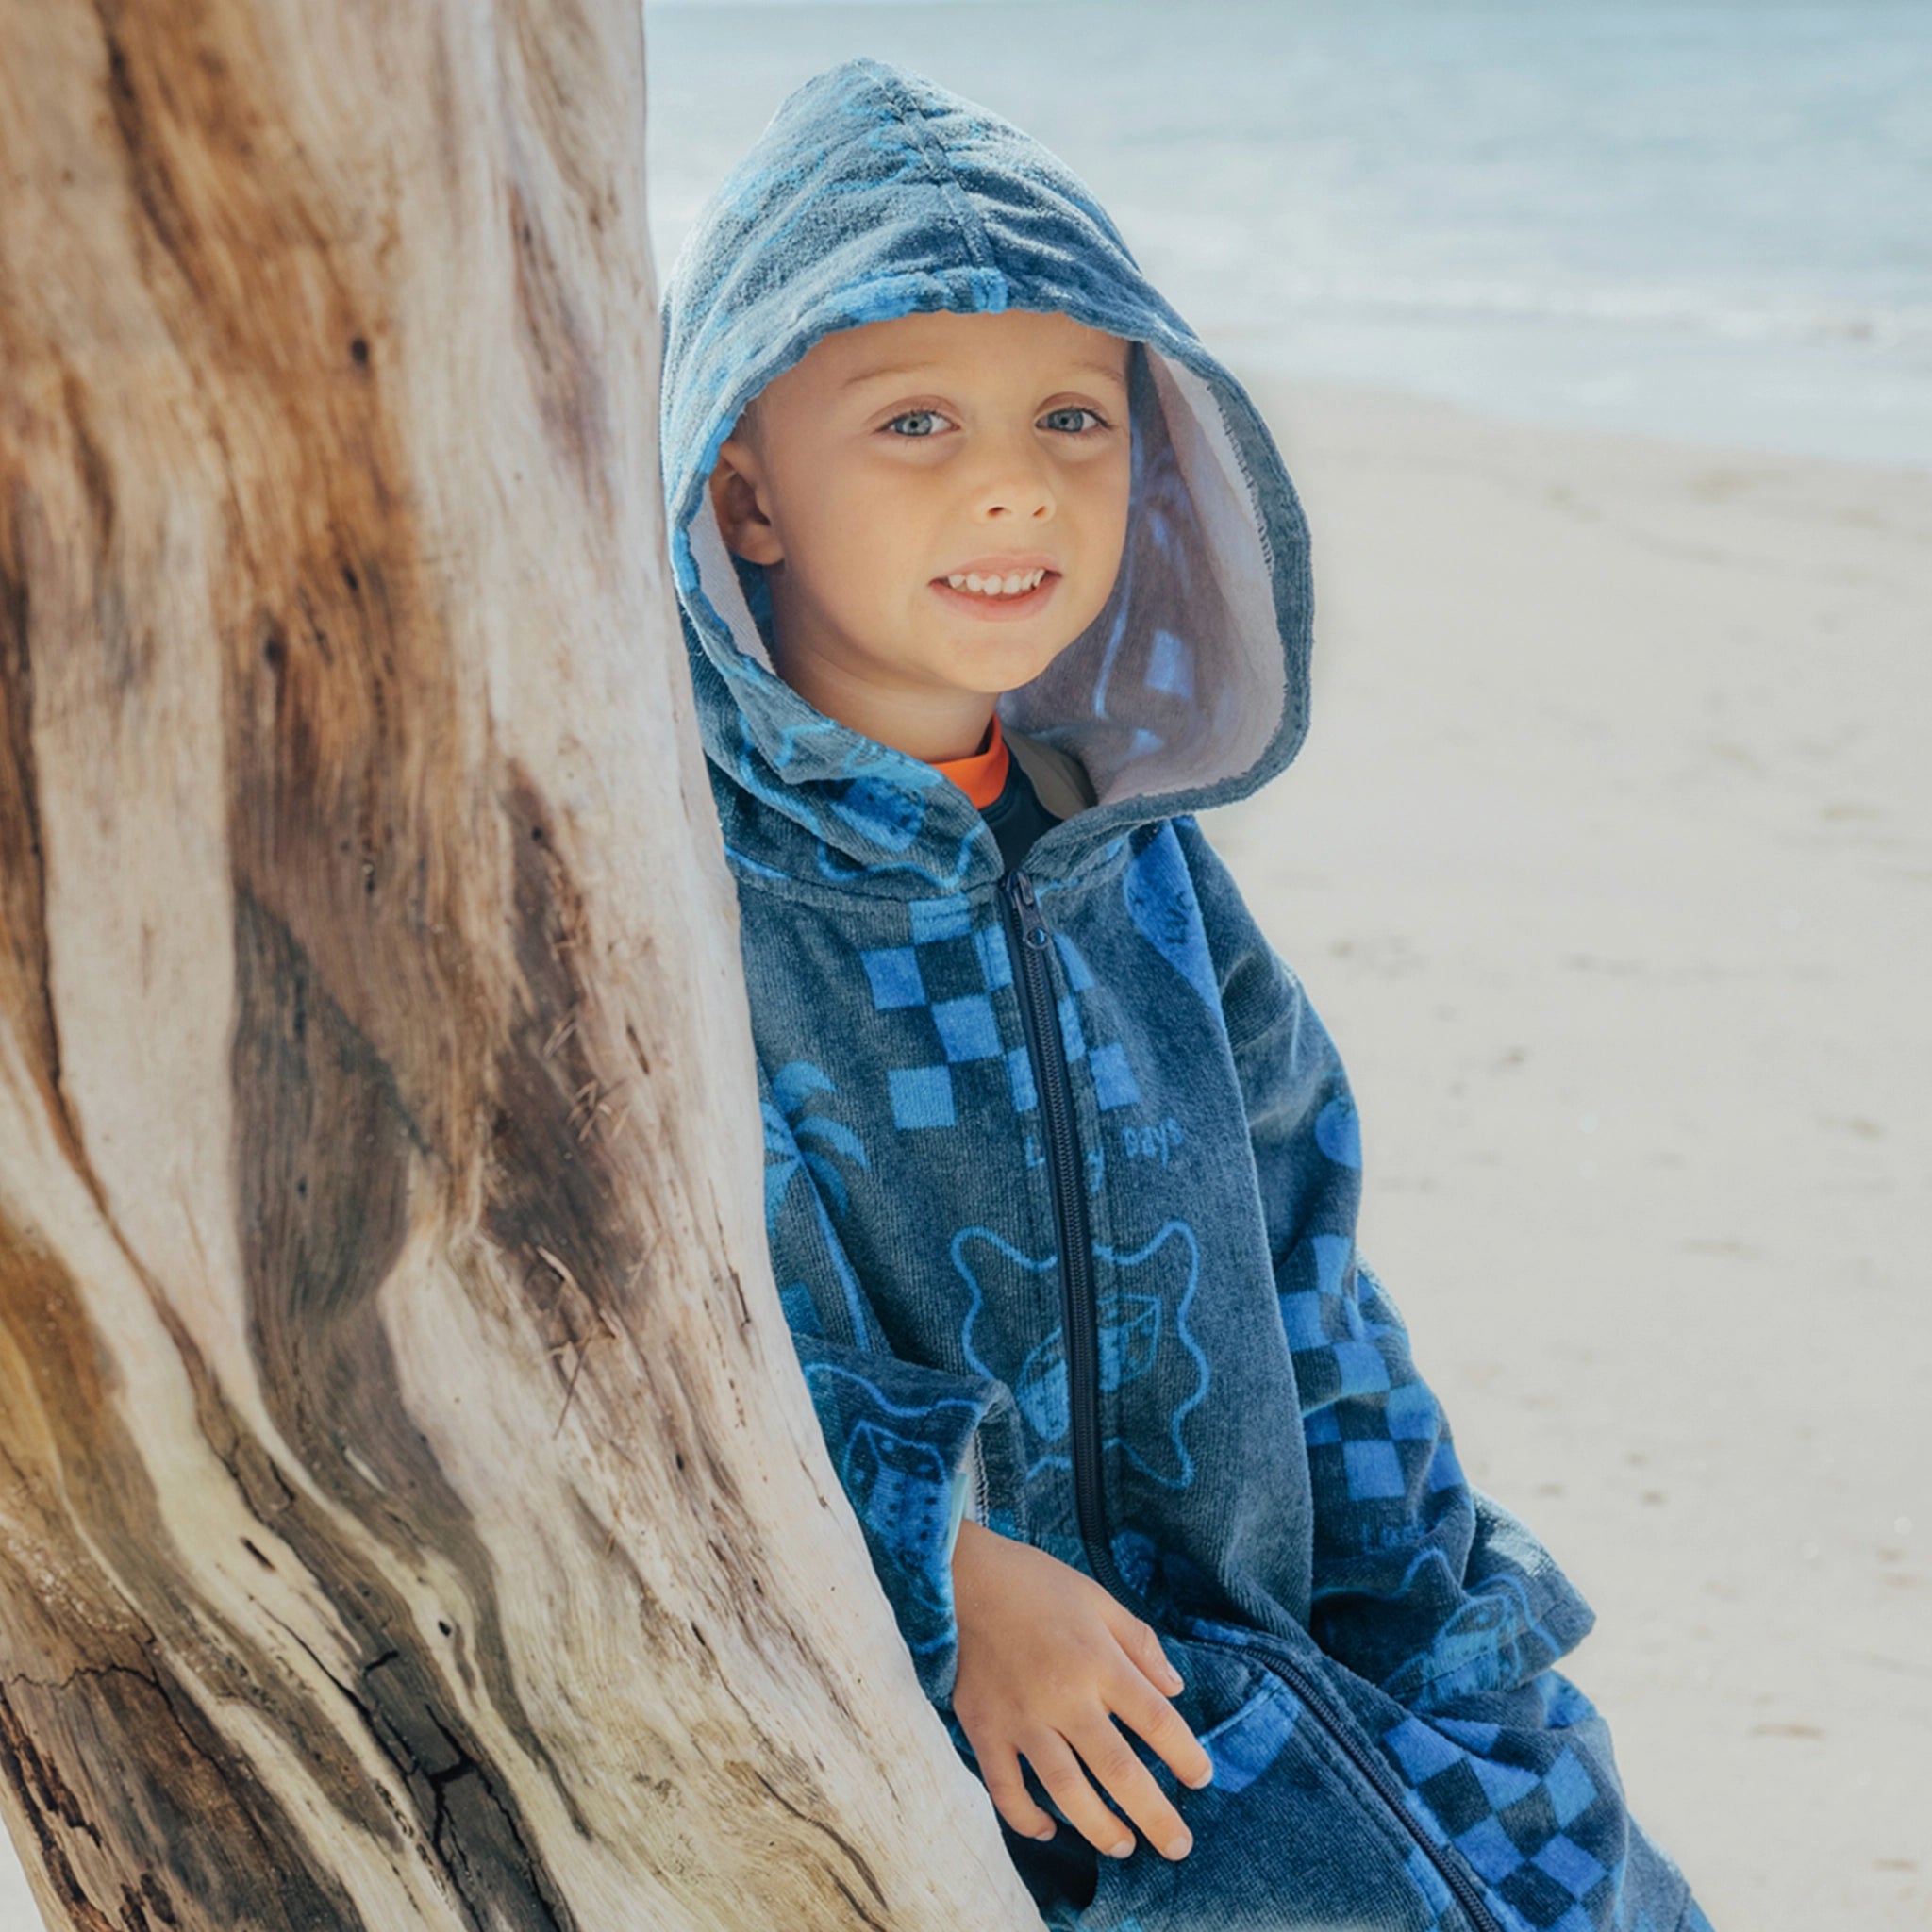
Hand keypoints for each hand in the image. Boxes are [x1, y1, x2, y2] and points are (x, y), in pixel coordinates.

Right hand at [949, 1519, 1212, 1861]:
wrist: (960, 1575)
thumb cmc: (1034, 1583)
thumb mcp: (1098, 1598)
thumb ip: (1140, 1643)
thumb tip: (1176, 1688)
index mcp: (1098, 1660)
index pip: (1156, 1720)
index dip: (1185, 1755)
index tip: (1201, 1778)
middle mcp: (1064, 1696)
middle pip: (1119, 1771)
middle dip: (1155, 1816)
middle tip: (1178, 1846)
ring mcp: (1021, 1718)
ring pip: (1067, 1791)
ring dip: (1100, 1828)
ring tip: (1124, 1848)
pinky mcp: (984, 1729)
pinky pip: (1005, 1788)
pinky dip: (1025, 1818)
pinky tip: (1048, 1829)